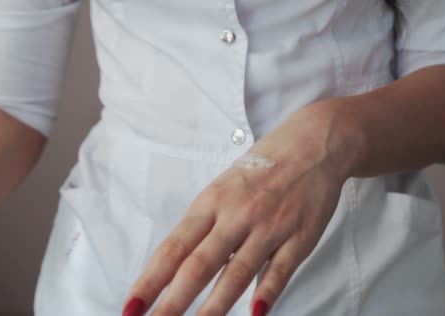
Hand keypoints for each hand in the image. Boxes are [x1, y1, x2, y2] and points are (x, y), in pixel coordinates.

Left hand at [122, 101, 358, 315]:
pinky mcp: (299, 237)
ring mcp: (269, 226)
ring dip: (214, 306)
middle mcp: (236, 215)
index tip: (132, 305)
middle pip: (199, 264)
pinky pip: (280, 270)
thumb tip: (177, 265)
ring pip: (237, 272)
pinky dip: (267, 292)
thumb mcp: (223, 188)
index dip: (151, 279)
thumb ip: (204, 226)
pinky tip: (255, 314)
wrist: (312, 145)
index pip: (174, 247)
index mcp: (211, 202)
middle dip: (174, 301)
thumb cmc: (262, 168)